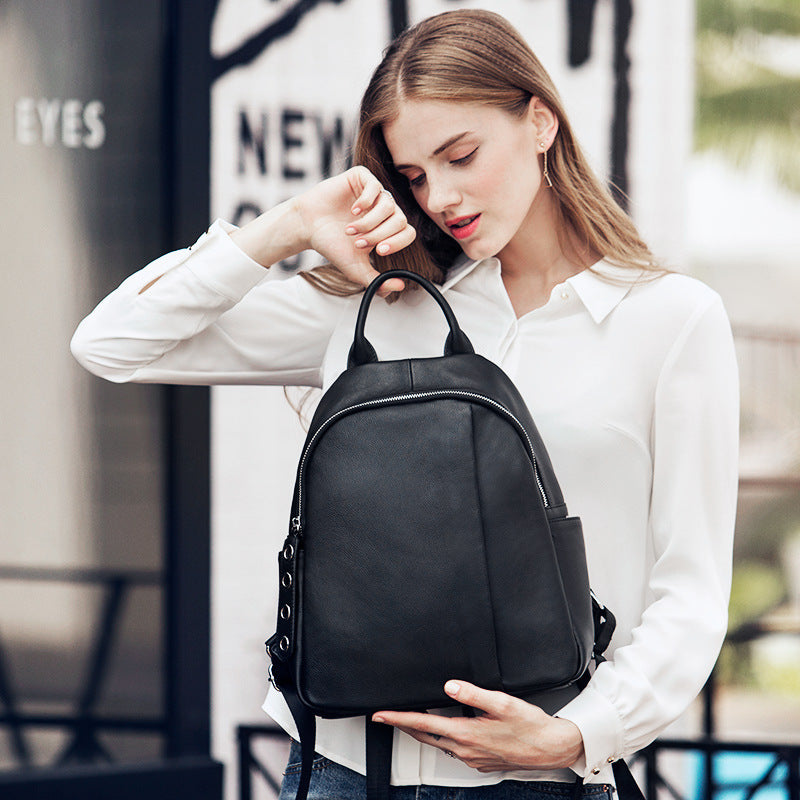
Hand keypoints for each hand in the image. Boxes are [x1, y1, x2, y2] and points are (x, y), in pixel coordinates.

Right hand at [295, 166, 414, 295]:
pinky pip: (376, 186)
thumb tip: (400, 287)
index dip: (397, 243)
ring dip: (369, 222)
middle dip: (379, 235)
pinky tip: (352, 211)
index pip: (408, 233)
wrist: (307, 226)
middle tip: (358, 242)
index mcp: (386, 228)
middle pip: (400, 220)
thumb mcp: (356, 269)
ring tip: (350, 230)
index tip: (378, 252)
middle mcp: (383, 209)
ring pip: (388, 205)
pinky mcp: (361, 178)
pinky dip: (365, 201)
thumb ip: (377, 281)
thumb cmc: (331, 245)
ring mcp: (373, 193)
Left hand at [372, 680, 583, 772]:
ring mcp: (472, 758)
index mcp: (466, 733)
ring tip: (409, 719)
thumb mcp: (502, 702)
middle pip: (425, 737)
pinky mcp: (480, 761)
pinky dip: (442, 738)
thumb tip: (450, 686)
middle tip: (385, 716)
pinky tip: (444, 730)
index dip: (398, 718)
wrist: (550, 748)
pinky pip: (453, 749)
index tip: (380, 715)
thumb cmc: (530, 725)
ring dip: (422, 732)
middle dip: (403, 725)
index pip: (423, 725)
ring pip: (438, 744)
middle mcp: (465, 749)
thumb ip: (474, 693)